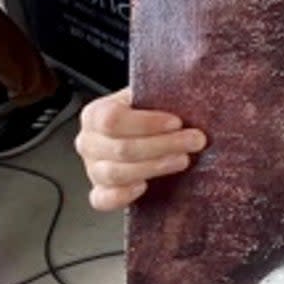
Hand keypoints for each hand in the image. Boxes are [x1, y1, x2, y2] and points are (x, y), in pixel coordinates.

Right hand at [76, 88, 205, 210]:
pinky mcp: (101, 191)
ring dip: (154, 167)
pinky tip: (144, 186)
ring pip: (115, 174)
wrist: (149, 134)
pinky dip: (122, 195)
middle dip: (163, 145)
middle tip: (194, 141)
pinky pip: (103, 199)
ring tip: (182, 159)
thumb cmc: (153, 114)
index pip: (112, 119)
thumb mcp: (153, 95)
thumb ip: (163, 91)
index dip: (146, 122)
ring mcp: (93, 169)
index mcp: (96, 114)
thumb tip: (189, 84)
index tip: (177, 122)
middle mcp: (89, 141)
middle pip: (120, 148)